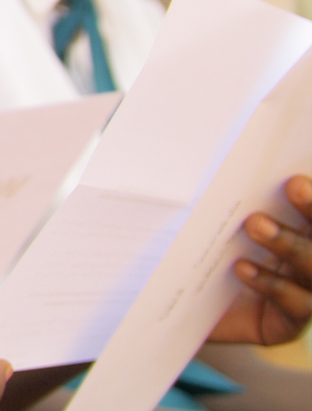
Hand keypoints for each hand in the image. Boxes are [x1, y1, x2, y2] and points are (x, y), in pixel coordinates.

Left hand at [206, 173, 311, 346]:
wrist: (185, 313)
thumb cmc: (205, 258)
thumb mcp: (215, 225)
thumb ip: (232, 202)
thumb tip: (234, 160)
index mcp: (300, 230)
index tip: (298, 175)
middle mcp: (308, 262)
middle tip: (293, 185)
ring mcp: (306, 294)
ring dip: (288, 243)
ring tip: (255, 224)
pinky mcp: (290, 323)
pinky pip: (295, 303)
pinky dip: (270, 283)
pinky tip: (243, 267)